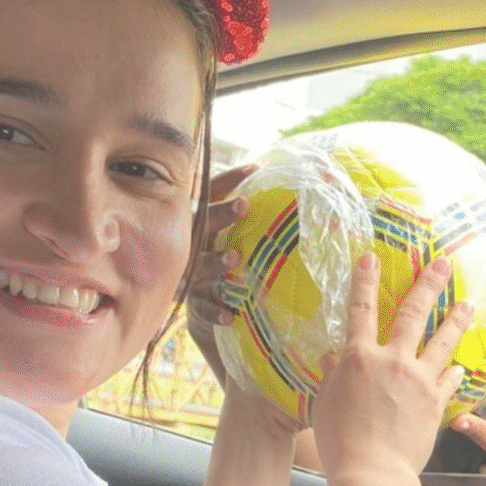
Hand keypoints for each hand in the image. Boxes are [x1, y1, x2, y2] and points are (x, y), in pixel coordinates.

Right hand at [186, 163, 256, 382]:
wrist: (201, 306)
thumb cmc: (220, 260)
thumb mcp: (228, 235)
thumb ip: (248, 219)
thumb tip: (296, 193)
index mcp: (201, 223)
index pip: (211, 193)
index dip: (229, 180)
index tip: (254, 170)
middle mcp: (192, 245)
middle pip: (204, 224)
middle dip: (223, 214)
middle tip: (245, 206)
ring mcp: (190, 275)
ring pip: (200, 266)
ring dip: (216, 262)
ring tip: (234, 260)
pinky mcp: (194, 304)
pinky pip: (203, 308)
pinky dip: (216, 311)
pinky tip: (230, 315)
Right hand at [313, 253, 472, 477]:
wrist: (373, 472)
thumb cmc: (340, 441)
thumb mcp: (325, 404)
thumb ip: (332, 377)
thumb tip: (332, 358)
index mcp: (359, 358)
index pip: (361, 310)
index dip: (365, 281)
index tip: (371, 258)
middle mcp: (393, 360)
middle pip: (413, 314)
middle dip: (429, 285)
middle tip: (444, 265)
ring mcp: (418, 380)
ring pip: (442, 342)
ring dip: (456, 320)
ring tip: (469, 304)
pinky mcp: (435, 402)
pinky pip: (449, 380)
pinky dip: (454, 371)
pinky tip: (460, 367)